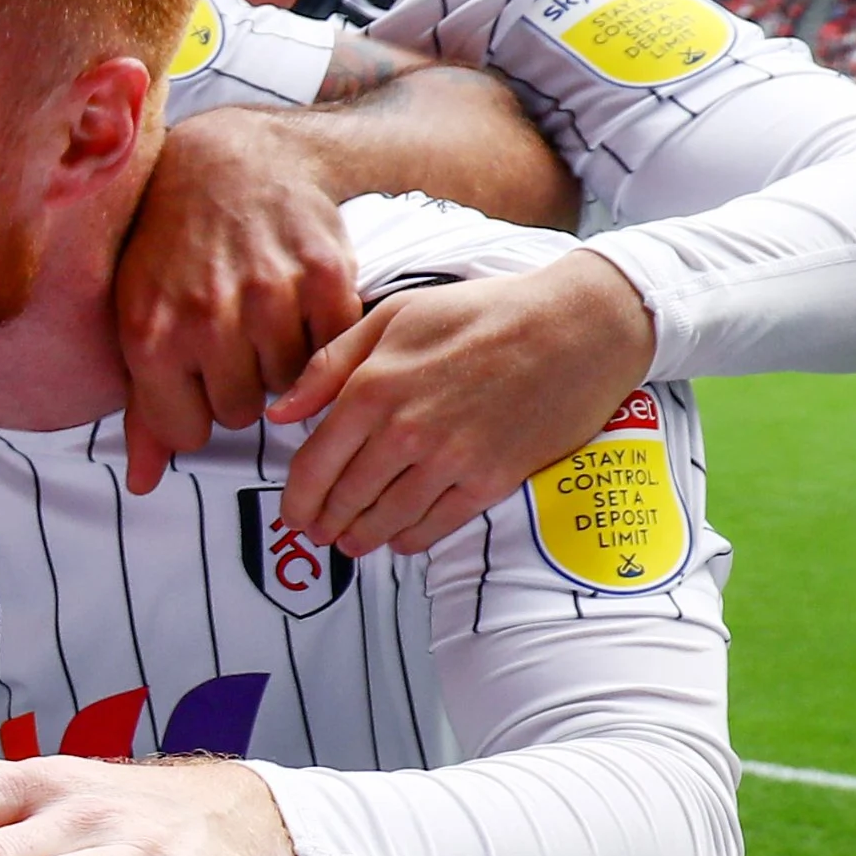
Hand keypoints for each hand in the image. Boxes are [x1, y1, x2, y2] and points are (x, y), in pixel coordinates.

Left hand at [110, 108, 370, 490]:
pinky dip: (320, 337)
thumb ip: (143, 409)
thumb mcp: (137, 319)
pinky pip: (332, 347)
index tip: (197, 373)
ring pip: (288, 386)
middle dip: (238, 385)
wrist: (229, 163)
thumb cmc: (171, 250)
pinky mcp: (324, 274)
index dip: (196, 409)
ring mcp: (268, 295)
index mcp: (151, 336)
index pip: (188, 433)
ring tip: (262, 319)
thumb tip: (141, 486)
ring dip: (279, 363)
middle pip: (241, 412)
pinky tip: (298, 306)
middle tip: (233, 338)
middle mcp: (208, 318)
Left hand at [264, 252, 656, 554]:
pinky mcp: (489, 481)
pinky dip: (410, 539)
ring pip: (385, 520)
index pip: (314, 463)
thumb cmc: (483, 313)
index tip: (292, 512)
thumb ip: (330, 364)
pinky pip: (435, 526)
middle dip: (325, 522)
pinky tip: (401, 539)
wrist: (574, 327)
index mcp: (372, 388)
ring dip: (362, 538)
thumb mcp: (395, 315)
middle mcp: (404, 431)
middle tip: (318, 532)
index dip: (297, 498)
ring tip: (353, 542)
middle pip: (345, 499)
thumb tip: (281, 411)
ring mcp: (448, 461)